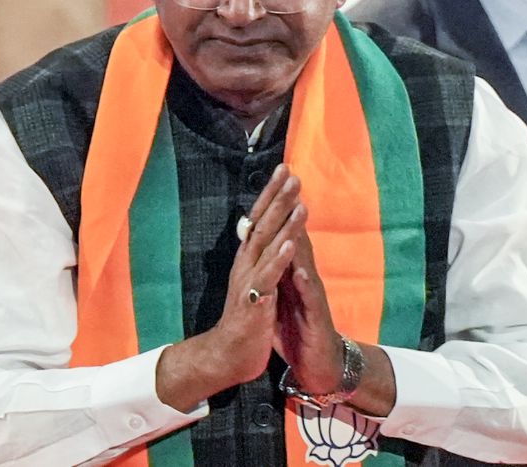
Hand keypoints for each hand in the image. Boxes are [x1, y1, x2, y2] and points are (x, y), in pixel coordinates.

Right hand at [155, 165, 300, 410]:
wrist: (228, 355)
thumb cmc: (245, 320)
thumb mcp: (253, 283)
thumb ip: (258, 258)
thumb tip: (261, 232)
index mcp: (248, 259)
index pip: (259, 220)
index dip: (271, 195)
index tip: (284, 170)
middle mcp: (246, 265)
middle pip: (262, 225)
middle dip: (278, 198)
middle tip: (292, 173)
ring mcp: (249, 282)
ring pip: (267, 247)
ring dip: (283, 223)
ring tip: (299, 202)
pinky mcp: (256, 302)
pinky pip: (268, 277)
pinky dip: (279, 259)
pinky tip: (291, 244)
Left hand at [269, 182, 342, 393]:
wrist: (318, 366)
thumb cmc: (298, 329)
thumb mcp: (282, 294)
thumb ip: (276, 270)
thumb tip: (267, 245)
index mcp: (291, 271)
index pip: (284, 232)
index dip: (277, 207)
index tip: (273, 177)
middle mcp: (303, 277)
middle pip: (297, 236)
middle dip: (292, 208)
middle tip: (290, 178)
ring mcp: (311, 295)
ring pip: (305, 261)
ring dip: (302, 237)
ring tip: (299, 211)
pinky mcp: (315, 317)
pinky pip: (308, 298)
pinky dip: (303, 283)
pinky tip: (298, 269)